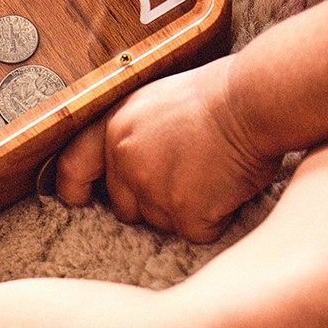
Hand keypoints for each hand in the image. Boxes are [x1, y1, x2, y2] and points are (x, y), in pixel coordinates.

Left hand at [55, 56, 282, 242]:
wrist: (253, 100)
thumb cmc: (217, 94)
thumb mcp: (154, 102)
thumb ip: (133, 134)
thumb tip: (125, 161)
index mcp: (115, 128)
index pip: (73, 166)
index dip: (73, 187)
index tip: (78, 198)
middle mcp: (126, 160)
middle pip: (125, 207)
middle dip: (151, 203)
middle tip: (186, 178)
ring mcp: (154, 188)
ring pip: (162, 223)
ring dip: (185, 211)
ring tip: (212, 175)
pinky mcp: (186, 211)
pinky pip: (196, 232)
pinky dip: (214, 221)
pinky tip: (227, 190)